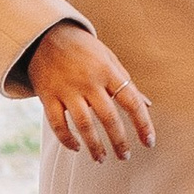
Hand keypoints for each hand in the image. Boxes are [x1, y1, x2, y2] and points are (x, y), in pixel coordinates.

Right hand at [27, 24, 153, 162]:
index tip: (148, 142)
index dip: (142, 124)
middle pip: (109, 118)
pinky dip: (67, 139)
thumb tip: (147, 105)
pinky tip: (76, 148)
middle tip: (125, 156)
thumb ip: (126, 83)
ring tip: (101, 159)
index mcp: (108, 72)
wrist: (44, 34)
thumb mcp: (109, 59)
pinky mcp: (47, 95)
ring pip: (83, 124)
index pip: (131, 102)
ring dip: (94, 146)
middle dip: (119, 141)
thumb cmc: (83, 49)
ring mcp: (67, 89)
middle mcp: (89, 81)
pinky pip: (57, 123)